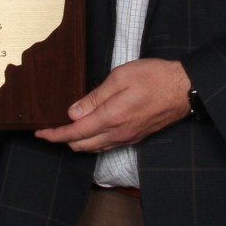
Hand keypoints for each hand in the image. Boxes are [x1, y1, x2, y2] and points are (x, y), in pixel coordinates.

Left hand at [35, 59, 190, 152]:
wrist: (185, 89)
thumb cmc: (154, 77)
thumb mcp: (120, 78)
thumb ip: (95, 97)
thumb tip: (73, 113)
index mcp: (111, 118)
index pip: (75, 133)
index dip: (55, 135)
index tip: (40, 133)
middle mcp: (118, 134)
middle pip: (82, 145)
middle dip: (63, 139)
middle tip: (51, 127)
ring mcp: (128, 138)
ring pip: (95, 148)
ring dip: (79, 141)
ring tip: (68, 128)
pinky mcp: (136, 137)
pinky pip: (108, 145)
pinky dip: (93, 140)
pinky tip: (91, 129)